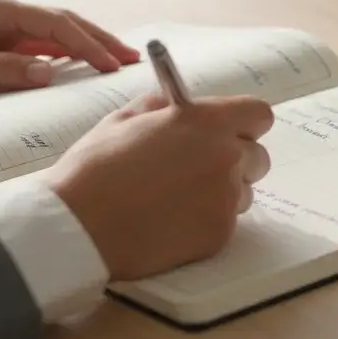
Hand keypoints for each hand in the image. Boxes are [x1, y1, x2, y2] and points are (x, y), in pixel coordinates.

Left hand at [0, 0, 140, 92]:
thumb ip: (3, 71)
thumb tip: (50, 74)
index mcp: (0, 10)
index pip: (58, 25)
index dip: (89, 45)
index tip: (113, 64)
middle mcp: (7, 14)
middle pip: (66, 24)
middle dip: (101, 40)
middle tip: (132, 59)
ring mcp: (3, 28)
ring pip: (56, 35)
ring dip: (87, 47)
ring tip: (117, 62)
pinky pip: (40, 49)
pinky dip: (65, 57)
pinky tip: (80, 68)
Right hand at [48, 92, 273, 280]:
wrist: (78, 227)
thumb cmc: (94, 169)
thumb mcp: (124, 119)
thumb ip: (162, 107)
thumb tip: (175, 104)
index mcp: (206, 121)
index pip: (259, 114)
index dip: (245, 123)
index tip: (229, 131)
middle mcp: (226, 157)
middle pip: (258, 156)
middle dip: (236, 161)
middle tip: (199, 169)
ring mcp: (225, 198)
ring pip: (243, 192)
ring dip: (222, 194)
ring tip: (176, 200)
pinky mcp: (219, 234)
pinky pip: (225, 222)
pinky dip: (205, 222)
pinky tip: (169, 222)